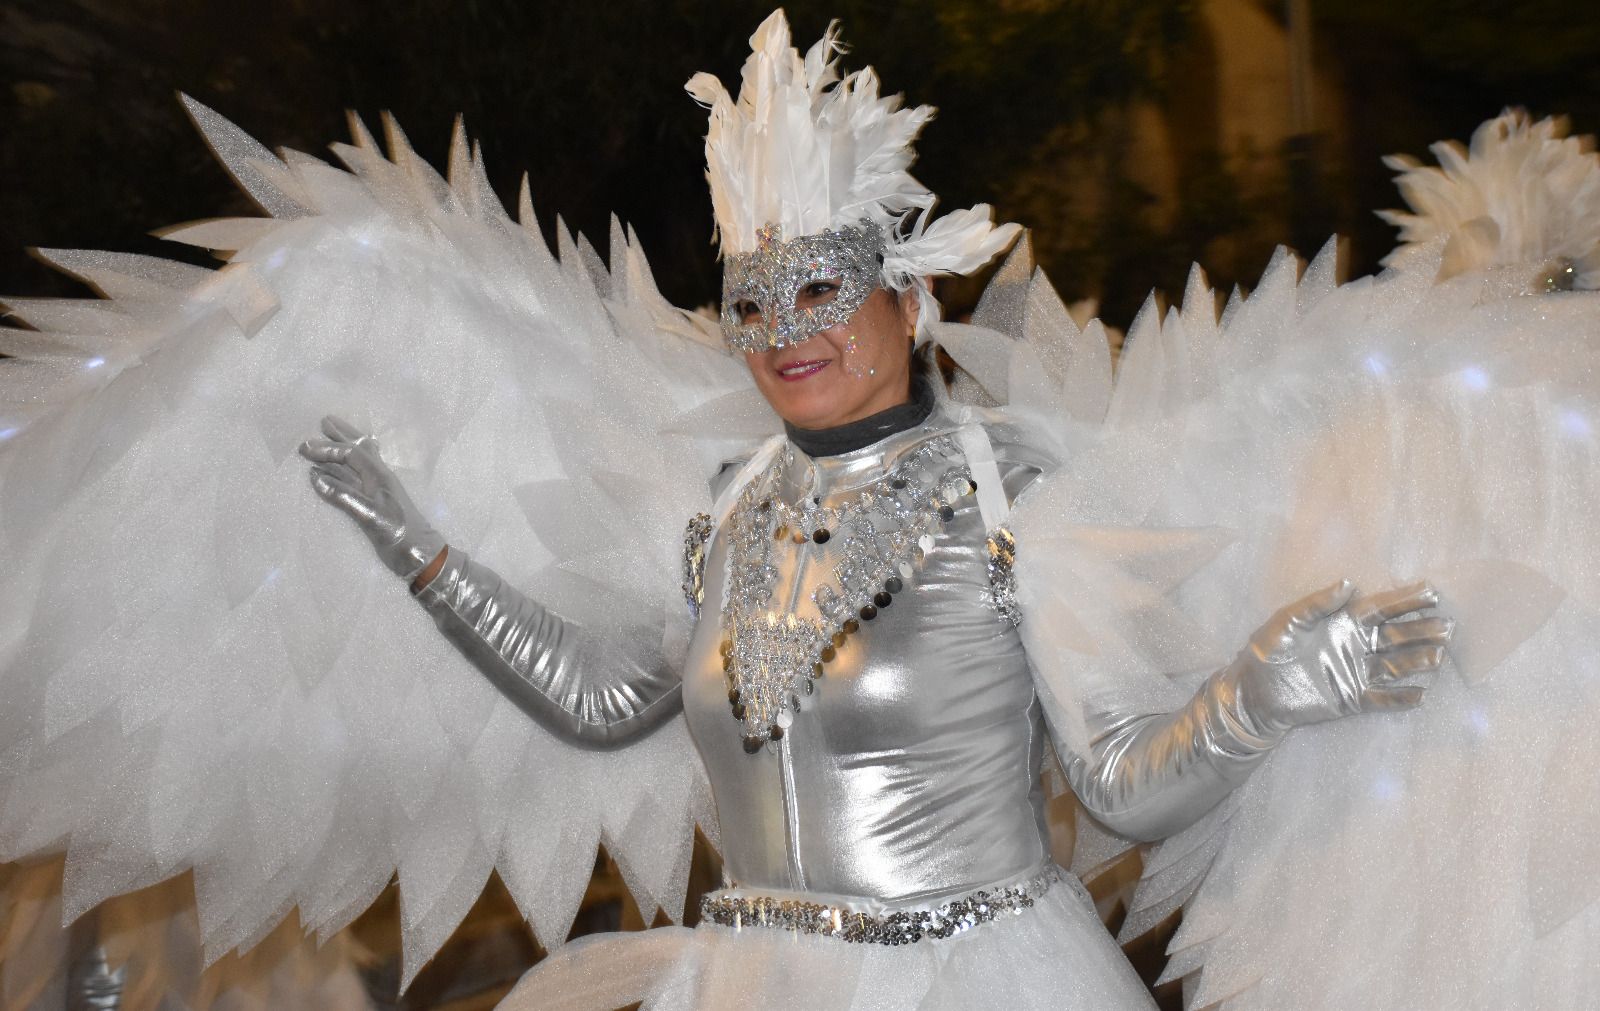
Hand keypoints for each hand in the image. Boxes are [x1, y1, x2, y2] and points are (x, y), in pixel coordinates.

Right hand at [298, 416, 446, 582]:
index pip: (351, 454)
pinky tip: (336, 471)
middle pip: (360, 448)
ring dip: (342, 448)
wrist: (420, 556)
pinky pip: (356, 478)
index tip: (304, 448)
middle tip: (324, 421)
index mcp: (380, 476)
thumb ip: (344, 497)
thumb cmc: (399, 534)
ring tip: (329, 436)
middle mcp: (379, 478)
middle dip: (342, 435)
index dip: (328, 449)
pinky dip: (343, 470)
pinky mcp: (376, 503)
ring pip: (358, 461)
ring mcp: (378, 490)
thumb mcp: (370, 516)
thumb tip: (315, 476)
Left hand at [1226, 580, 1450, 739]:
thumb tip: (1349, 583)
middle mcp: (1355, 645)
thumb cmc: (1268, 650)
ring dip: (1417, 661)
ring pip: (1395, 665)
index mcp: (1342, 622)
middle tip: (1447, 626)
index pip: (1380, 608)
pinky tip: (1421, 694)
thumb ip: (1317, 604)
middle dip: (1422, 630)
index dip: (1405, 600)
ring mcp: (1356, 672)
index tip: (1431, 592)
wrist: (1254, 691)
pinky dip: (1401, 697)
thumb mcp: (1287, 622)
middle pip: (1396, 636)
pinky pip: (1382, 698)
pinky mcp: (1352, 699)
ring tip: (1438, 655)